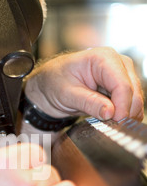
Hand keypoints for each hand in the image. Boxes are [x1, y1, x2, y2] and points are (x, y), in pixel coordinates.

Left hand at [25, 47, 144, 121]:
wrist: (50, 84)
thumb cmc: (55, 82)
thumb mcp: (67, 94)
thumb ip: (89, 102)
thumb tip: (110, 112)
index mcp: (103, 58)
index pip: (122, 84)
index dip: (122, 106)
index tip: (114, 121)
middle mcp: (117, 63)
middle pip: (133, 91)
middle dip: (125, 111)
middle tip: (111, 127)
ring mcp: (122, 75)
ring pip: (135, 99)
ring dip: (125, 114)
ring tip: (107, 123)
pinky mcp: (122, 87)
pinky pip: (131, 103)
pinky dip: (124, 114)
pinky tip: (111, 120)